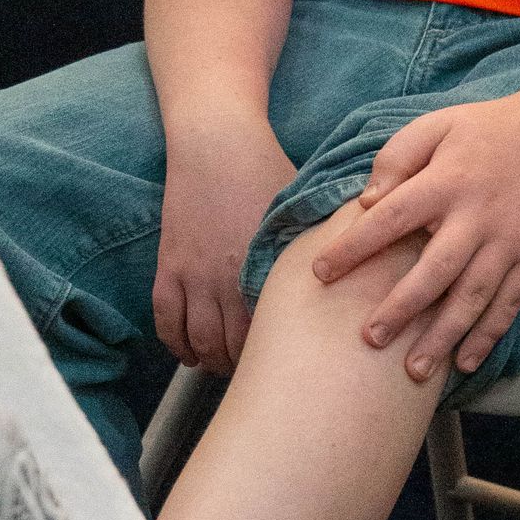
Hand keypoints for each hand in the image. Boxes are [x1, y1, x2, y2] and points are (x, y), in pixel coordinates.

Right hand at [152, 116, 294, 373]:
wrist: (216, 143)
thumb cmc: (267, 171)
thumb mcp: (302, 212)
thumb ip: (319, 249)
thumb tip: (354, 277)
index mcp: (267, 269)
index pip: (275, 333)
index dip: (284, 357)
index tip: (293, 365)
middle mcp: (229, 279)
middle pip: (235, 347)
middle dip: (246, 369)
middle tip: (258, 376)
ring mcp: (194, 275)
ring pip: (199, 340)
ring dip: (211, 362)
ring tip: (224, 368)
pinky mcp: (169, 267)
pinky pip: (166, 319)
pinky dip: (175, 344)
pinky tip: (188, 355)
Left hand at [310, 93, 519, 383]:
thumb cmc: (484, 131)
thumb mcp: (436, 125)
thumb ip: (397, 157)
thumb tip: (366, 201)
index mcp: (447, 181)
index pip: (391, 218)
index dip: (354, 247)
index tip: (320, 273)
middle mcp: (478, 215)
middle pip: (436, 270)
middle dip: (402, 308)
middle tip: (370, 339)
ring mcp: (509, 241)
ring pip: (474, 297)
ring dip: (444, 336)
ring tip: (413, 370)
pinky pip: (510, 303)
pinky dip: (489, 335)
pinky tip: (464, 363)